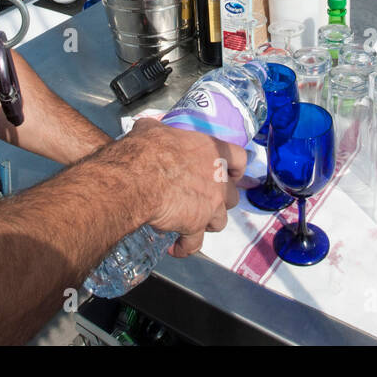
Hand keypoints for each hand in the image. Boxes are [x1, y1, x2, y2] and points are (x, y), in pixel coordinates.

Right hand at [123, 120, 244, 255]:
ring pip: (219, 221)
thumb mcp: (151, 130)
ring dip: (207, 223)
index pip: (240, 158)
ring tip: (192, 223)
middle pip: (231, 195)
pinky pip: (194, 244)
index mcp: (212, 151)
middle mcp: (218, 179)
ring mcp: (210, 205)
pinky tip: (176, 249)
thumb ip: (157, 130)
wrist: (137, 180)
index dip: (235, 168)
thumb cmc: (146, 151)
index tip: (232, 173)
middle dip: (219, 200)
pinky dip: (186, 247)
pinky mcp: (195, 226)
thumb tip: (147, 127)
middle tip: (203, 200)